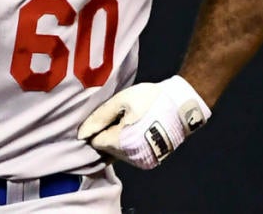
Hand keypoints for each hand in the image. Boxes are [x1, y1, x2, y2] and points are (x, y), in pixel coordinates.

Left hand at [77, 75, 211, 169]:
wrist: (181, 105)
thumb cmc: (150, 99)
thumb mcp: (121, 101)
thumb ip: (99, 118)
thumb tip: (81, 134)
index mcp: (122, 142)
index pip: (96, 142)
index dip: (98, 128)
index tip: (108, 116)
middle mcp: (132, 157)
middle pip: (106, 149)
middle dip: (108, 134)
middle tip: (121, 116)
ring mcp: (142, 161)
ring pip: (118, 153)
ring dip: (119, 140)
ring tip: (132, 122)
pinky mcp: (151, 161)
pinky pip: (131, 156)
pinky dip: (130, 145)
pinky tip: (138, 130)